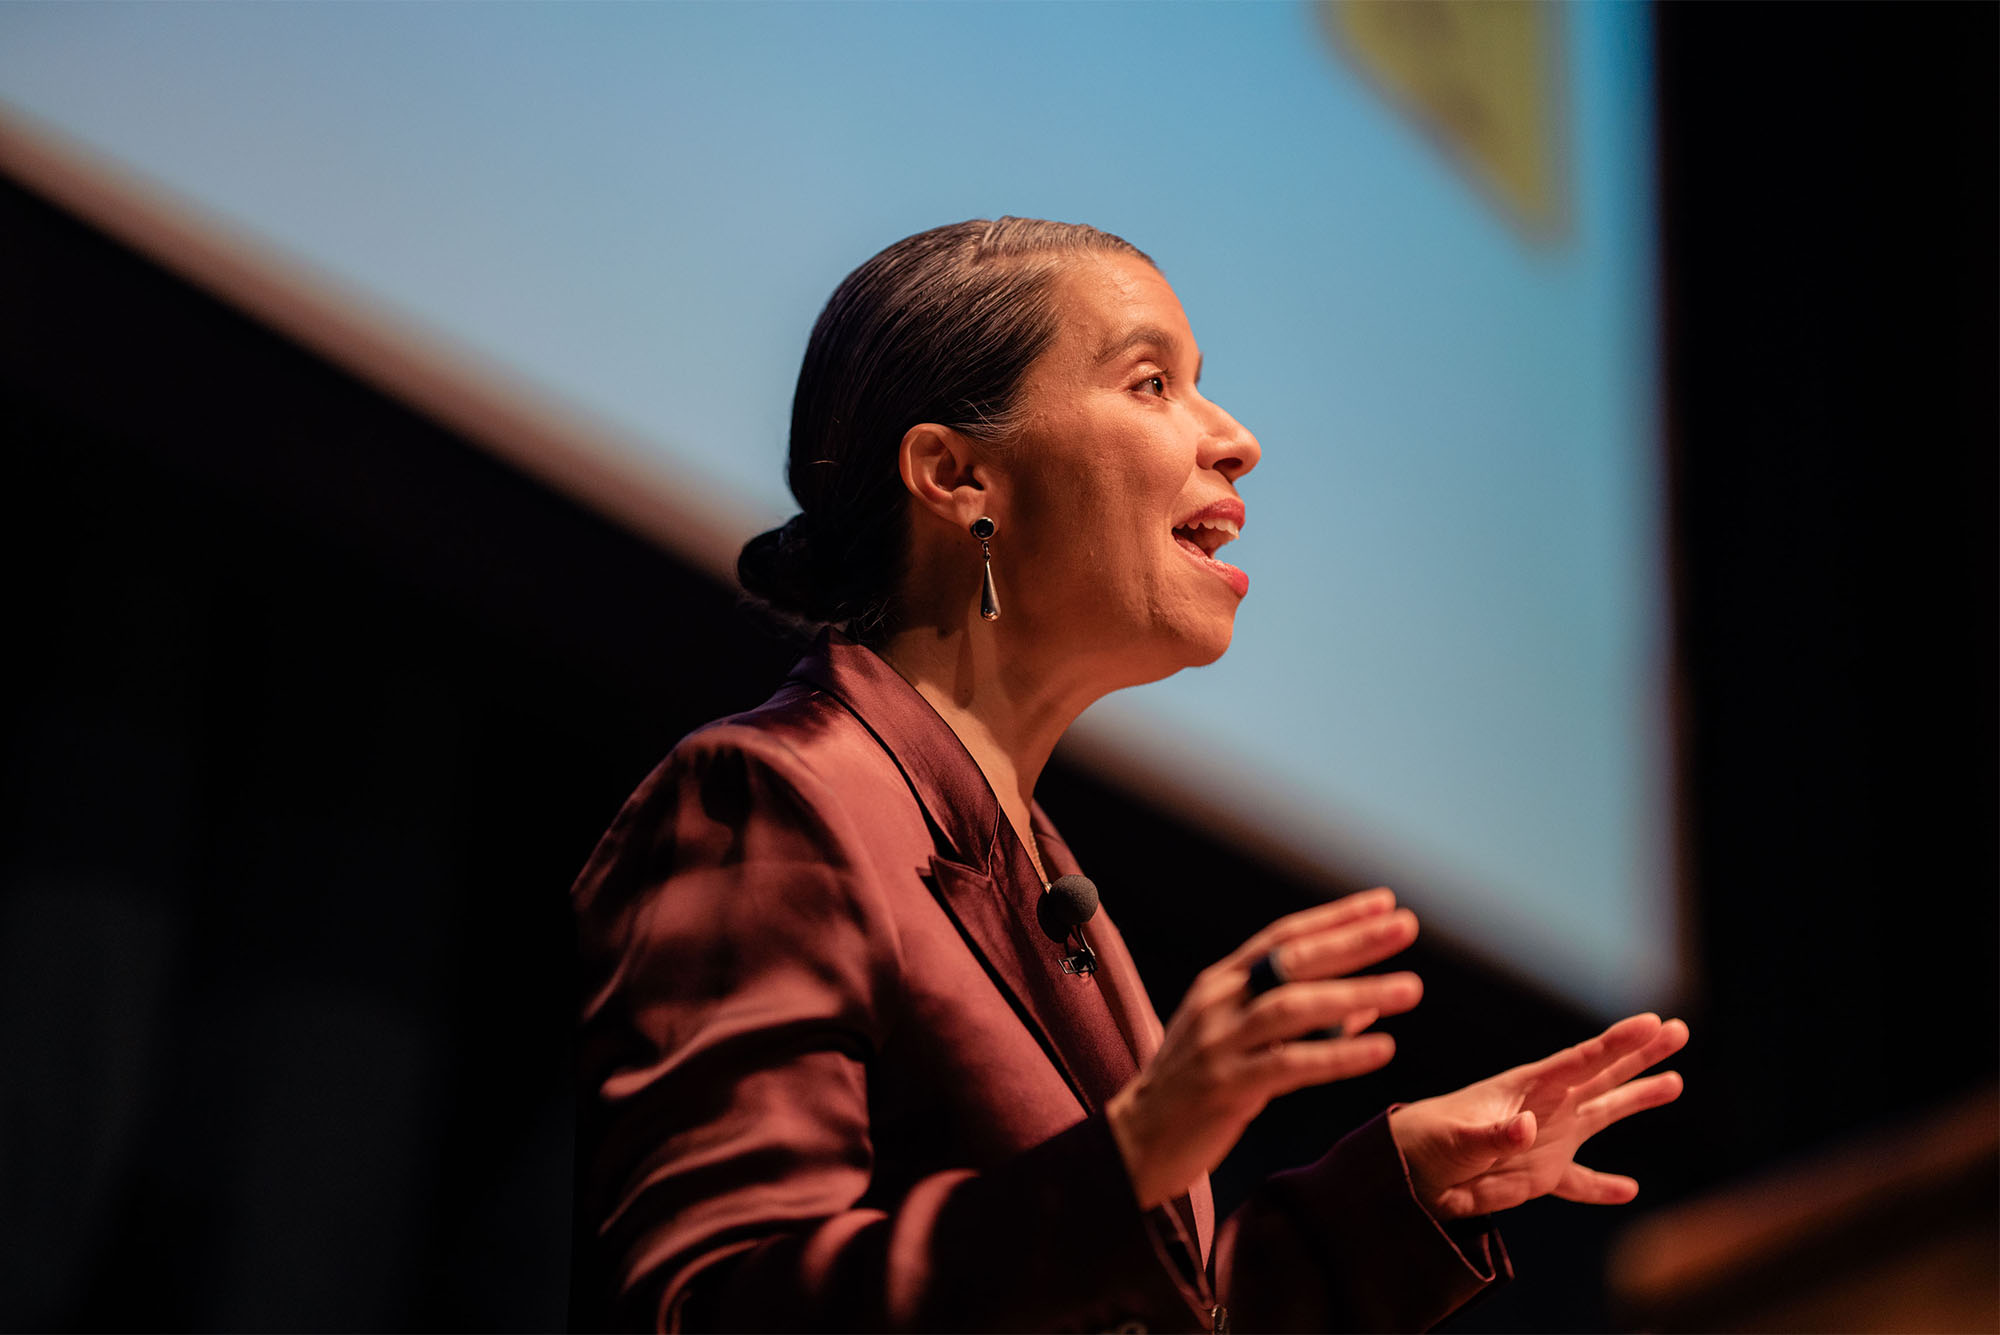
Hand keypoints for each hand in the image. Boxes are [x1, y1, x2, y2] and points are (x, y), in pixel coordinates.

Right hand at [1108, 887, 1422, 1209]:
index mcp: (1220, 983)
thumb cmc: (1196, 1090)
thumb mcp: (1243, 1043)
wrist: (1135, 1143)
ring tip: (1410, 989)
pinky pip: (1291, 1064)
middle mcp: (1218, 1002)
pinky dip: (1339, 1055)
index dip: (1335, 917)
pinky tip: (1381, 1048)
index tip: (1384, 903)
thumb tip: (1367, 1003)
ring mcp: (1219, 1042)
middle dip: (1352, 940)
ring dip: (1357, 993)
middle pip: (1292, 959)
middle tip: (1405, 926)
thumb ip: (1301, 1022)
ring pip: (1294, 1006)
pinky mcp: (1225, 1085)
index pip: (1283, 936)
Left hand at [1388, 1013, 1688, 1219]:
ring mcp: (1545, 1138)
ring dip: (1637, 1099)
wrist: (1403, 1171)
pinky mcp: (1537, 1173)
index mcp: (1525, 1088)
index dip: (1618, 1043)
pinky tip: (1629, 1190)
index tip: (1653, 1023)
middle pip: (1602, 1074)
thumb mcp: (1456, 1139)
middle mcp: (1544, 1106)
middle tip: (1679, 1029)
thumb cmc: (1425, 1143)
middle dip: (1641, 1054)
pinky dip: (1602, 1187)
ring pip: (1602, 1114)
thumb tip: (1529, 1128)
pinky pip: (1578, 1180)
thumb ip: (1493, 1135)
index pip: (1580, 1060)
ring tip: (1676, 1081)